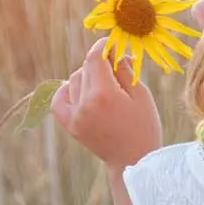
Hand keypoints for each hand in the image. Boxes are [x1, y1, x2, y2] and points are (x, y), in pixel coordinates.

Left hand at [51, 38, 162, 169]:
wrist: (134, 161)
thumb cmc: (144, 127)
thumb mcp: (141, 95)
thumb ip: (125, 70)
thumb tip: (115, 51)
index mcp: (104, 94)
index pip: (95, 58)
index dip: (102, 46)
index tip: (111, 43)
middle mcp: (84, 104)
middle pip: (85, 68)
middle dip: (100, 63)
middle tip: (116, 67)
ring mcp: (74, 116)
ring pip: (73, 81)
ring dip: (87, 76)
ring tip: (105, 85)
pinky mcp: (69, 125)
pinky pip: (59, 99)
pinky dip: (68, 90)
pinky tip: (81, 91)